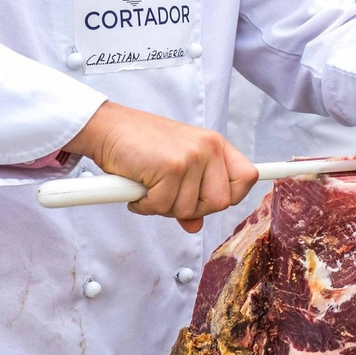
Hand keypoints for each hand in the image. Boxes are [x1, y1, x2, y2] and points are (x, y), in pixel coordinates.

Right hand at [64, 102, 258, 232]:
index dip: (235, 195)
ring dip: (163, 207)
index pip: (247, 177)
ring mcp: (193, 157)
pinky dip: (146, 205)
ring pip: (190, 209)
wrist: (109, 128)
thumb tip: (196, 226)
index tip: (217, 202)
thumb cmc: (141, 147)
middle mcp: (210, 148)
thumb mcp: (174, 168)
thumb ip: (189, 195)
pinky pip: (164, 206)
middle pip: (221, 202)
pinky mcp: (172, 167)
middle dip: (192, 209)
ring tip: (148, 187)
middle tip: (166, 197)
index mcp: (216, 146)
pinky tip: (137, 187)